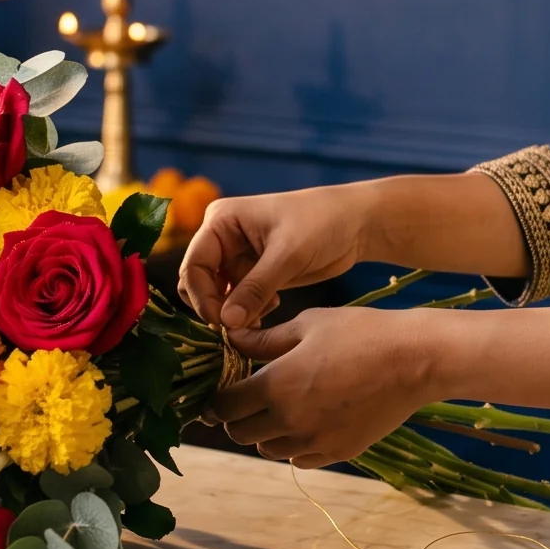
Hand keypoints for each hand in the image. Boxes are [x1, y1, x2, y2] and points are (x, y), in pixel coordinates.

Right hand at [180, 186, 372, 329]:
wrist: (355, 223)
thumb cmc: (321, 224)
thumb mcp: (287, 256)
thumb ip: (255, 289)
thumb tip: (226, 323)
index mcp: (220, 221)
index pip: (194, 265)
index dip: (203, 297)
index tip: (223, 323)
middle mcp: (222, 237)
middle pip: (198, 282)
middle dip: (215, 307)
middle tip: (238, 327)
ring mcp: (237, 256)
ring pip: (217, 295)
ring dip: (233, 312)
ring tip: (261, 317)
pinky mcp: (254, 273)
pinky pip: (236, 300)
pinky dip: (247, 311)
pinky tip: (271, 309)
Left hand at [210, 306, 447, 466]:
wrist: (414, 360)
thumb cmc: (360, 333)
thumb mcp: (308, 325)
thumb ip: (265, 340)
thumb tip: (231, 339)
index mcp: (276, 385)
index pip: (225, 406)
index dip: (215, 402)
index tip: (216, 396)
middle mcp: (290, 420)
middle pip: (240, 433)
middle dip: (237, 417)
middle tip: (246, 400)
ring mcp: (315, 441)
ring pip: (268, 449)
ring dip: (264, 432)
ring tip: (278, 408)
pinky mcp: (338, 452)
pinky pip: (299, 459)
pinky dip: (293, 445)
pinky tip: (305, 421)